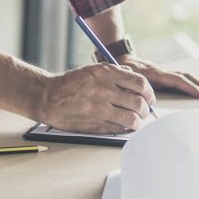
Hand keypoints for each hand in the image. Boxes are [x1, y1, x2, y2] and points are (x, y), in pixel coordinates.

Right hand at [40, 63, 155, 133]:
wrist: (48, 97)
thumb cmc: (73, 83)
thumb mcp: (94, 70)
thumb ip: (117, 73)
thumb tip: (139, 84)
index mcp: (105, 73)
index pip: (140, 83)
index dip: (149, 93)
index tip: (149, 98)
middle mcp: (104, 90)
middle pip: (139, 102)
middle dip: (146, 109)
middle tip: (144, 111)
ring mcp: (99, 108)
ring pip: (132, 119)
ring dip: (138, 122)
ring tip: (136, 121)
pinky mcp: (94, 124)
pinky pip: (118, 128)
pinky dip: (125, 128)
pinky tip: (123, 125)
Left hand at [118, 55, 198, 98]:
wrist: (121, 57)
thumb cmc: (122, 69)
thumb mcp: (124, 76)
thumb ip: (130, 84)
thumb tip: (134, 92)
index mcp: (155, 74)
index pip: (177, 80)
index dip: (189, 87)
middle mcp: (162, 72)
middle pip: (186, 77)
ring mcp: (164, 73)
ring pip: (186, 77)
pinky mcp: (164, 75)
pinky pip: (181, 79)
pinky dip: (192, 83)